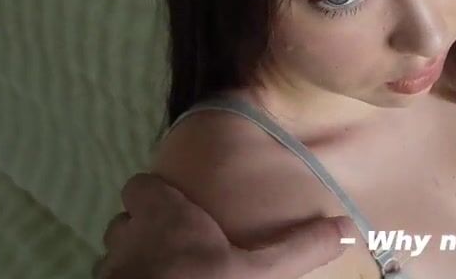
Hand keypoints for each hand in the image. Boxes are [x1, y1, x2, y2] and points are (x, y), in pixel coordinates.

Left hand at [93, 173, 354, 278]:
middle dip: (144, 227)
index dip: (156, 194)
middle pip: (126, 219)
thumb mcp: (256, 271)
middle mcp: (127, 235)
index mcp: (163, 215)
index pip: (141, 185)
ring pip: (115, 253)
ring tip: (161, 270)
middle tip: (175, 243)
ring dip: (133, 258)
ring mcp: (110, 268)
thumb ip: (297, 248)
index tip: (180, 205)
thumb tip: (345, 227)